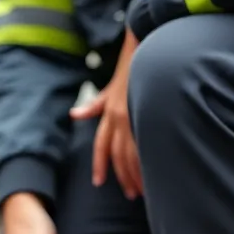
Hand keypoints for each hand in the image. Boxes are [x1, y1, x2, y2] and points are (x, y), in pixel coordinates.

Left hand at [70, 28, 141, 198]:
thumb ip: (97, 104)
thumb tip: (75, 114)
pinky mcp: (151, 110)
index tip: (99, 182)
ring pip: (133, 154)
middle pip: (117, 155)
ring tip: (144, 191)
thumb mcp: (112, 86)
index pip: (102, 146)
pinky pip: (149, 143)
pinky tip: (159, 173)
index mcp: (111, 112)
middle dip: (122, 176)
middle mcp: (120, 116)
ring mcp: (136, 114)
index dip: (100, 165)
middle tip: (131, 194)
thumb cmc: (134, 63)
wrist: (150, 39)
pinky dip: (152, 160)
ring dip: (137, 174)